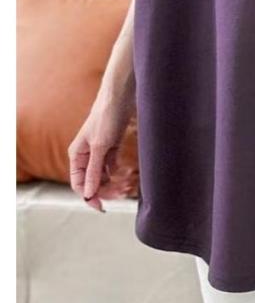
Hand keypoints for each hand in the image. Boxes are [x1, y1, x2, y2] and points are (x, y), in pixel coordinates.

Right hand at [68, 91, 134, 212]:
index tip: (102, 207)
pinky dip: (119, 173)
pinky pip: (113, 166)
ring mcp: (100, 151)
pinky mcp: (112, 146)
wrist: (121, 96)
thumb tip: (88, 193)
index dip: (89, 196)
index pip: (78, 184)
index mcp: (77, 155)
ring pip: (104, 175)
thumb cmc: (106, 116)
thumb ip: (94, 170)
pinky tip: (128, 176)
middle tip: (122, 193)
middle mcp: (86, 155)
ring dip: (114, 183)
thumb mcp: (99, 146)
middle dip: (106, 190)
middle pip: (92, 182)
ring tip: (128, 186)